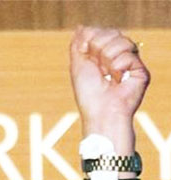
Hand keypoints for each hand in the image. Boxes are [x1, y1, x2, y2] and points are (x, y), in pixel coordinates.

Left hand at [70, 26, 149, 157]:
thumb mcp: (77, 65)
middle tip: (98, 68)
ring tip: (107, 75)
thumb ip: (78, 44)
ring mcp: (130, 63)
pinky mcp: (141, 70)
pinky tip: (118, 79)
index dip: (90, 39)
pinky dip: (118, 67)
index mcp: (102, 55)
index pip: (100, 31)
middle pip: (111, 32)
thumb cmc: (87, 93)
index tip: (85, 53)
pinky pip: (129, 54)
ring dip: (108, 58)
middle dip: (98, 49)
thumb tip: (80, 27)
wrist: (100, 111)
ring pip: (122, 40)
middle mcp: (117, 57)